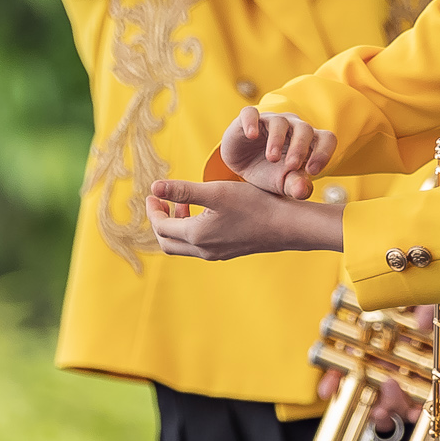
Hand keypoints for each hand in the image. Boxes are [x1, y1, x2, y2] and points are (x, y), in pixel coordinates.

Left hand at [148, 177, 344, 259]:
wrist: (287, 225)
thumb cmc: (254, 205)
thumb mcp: (216, 192)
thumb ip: (183, 191)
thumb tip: (153, 187)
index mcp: (197, 235)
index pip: (161, 227)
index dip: (153, 210)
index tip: (152, 193)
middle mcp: (204, 250)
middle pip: (167, 242)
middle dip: (160, 221)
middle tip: (160, 201)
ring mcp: (217, 253)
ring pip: (183, 245)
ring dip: (177, 225)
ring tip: (182, 204)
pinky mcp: (228, 251)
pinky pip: (199, 246)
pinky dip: (192, 230)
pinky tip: (205, 212)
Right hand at [217, 106, 335, 198]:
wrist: (241, 165)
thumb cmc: (269, 172)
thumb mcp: (282, 184)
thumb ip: (296, 187)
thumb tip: (302, 191)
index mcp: (308, 142)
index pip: (326, 139)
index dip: (324, 153)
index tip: (312, 171)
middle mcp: (293, 127)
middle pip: (304, 129)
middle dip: (300, 148)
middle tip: (291, 165)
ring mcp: (271, 120)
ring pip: (280, 121)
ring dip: (278, 139)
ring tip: (272, 158)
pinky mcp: (248, 118)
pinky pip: (251, 113)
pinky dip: (252, 122)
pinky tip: (251, 136)